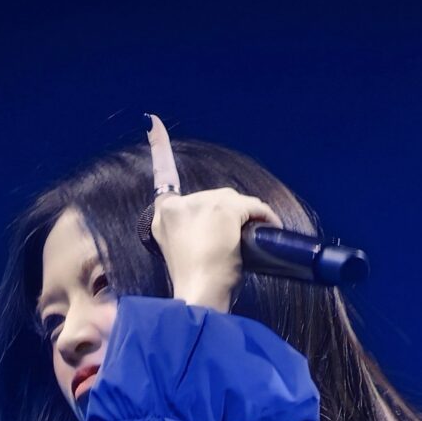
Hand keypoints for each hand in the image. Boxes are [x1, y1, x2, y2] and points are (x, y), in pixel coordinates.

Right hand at [144, 113, 281, 312]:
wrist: (199, 297)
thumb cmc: (196, 285)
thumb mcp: (184, 256)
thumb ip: (190, 235)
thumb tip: (219, 231)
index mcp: (161, 217)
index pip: (162, 176)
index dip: (160, 147)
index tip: (153, 123)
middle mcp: (177, 206)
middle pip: (213, 198)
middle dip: (227, 215)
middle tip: (237, 240)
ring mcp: (201, 204)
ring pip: (233, 202)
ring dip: (247, 217)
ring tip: (251, 242)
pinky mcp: (224, 209)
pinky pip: (252, 207)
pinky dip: (263, 217)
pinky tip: (268, 228)